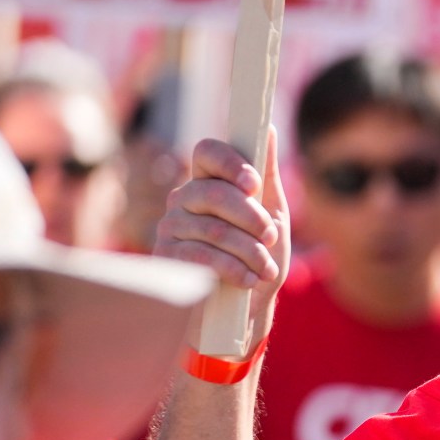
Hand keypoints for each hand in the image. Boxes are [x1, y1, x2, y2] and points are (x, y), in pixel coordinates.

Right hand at [154, 133, 291, 348]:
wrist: (246, 309)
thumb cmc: (260, 257)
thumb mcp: (273, 215)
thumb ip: (268, 175)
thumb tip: (270, 130)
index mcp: (209, 181)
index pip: (207, 151)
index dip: (230, 162)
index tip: (254, 184)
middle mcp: (184, 198)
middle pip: (213, 192)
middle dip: (251, 217)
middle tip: (272, 236)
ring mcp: (171, 226)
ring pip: (213, 229)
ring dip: (250, 250)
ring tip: (265, 268)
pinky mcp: (166, 257)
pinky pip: (201, 256)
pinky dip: (234, 269)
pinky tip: (249, 280)